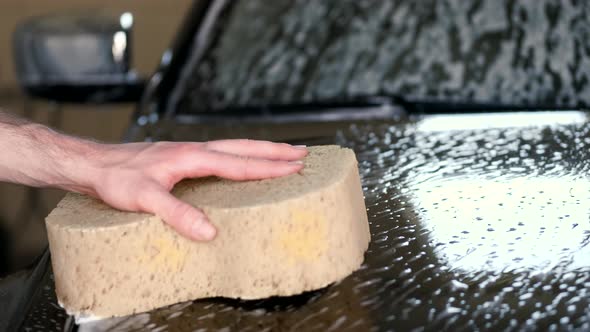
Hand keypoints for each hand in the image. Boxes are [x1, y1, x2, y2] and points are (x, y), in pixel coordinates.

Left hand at [90, 139, 306, 240]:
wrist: (95, 164)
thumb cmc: (117, 178)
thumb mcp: (144, 199)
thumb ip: (177, 213)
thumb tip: (209, 232)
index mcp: (193, 157)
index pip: (239, 163)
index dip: (268, 166)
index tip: (294, 167)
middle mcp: (196, 150)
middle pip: (244, 148)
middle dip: (275, 151)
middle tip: (303, 153)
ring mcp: (191, 151)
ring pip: (235, 147)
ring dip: (262, 149)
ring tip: (284, 152)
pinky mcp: (184, 156)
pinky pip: (224, 153)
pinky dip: (243, 154)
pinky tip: (244, 161)